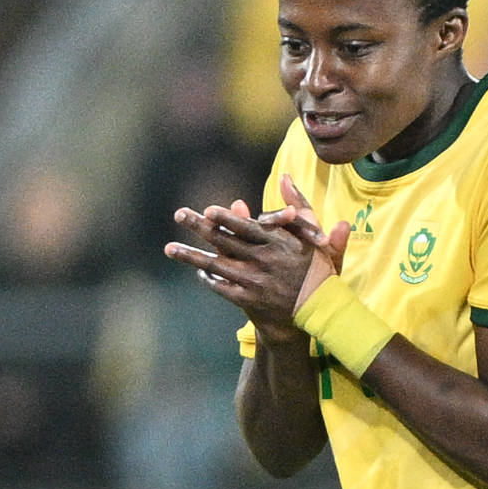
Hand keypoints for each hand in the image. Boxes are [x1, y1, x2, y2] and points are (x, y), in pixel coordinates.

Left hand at [163, 195, 330, 329]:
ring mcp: (253, 282)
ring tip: (169, 248)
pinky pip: (220, 287)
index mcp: (280, 243)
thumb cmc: (316, 268)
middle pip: (225, 242)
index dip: (227, 220)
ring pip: (216, 266)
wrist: (319, 311)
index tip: (208, 210)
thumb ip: (299, 205)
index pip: (247, 228)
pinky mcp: (247, 300)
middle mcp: (264, 261)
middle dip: (199, 227)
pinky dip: (207, 278)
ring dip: (190, 256)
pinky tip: (197, 271)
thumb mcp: (314, 234)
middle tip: (179, 214)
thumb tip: (284, 177)